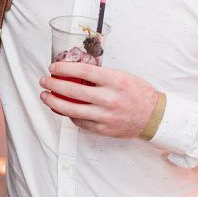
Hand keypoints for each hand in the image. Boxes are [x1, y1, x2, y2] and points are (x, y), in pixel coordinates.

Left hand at [40, 62, 157, 137]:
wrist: (153, 116)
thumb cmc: (138, 93)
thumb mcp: (122, 76)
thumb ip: (101, 75)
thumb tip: (76, 71)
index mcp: (114, 81)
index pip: (82, 71)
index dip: (64, 68)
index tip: (53, 67)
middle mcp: (109, 98)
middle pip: (73, 91)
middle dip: (54, 84)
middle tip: (44, 81)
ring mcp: (105, 116)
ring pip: (72, 109)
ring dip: (54, 102)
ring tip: (45, 96)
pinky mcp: (103, 129)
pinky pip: (80, 122)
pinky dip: (69, 115)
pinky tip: (63, 109)